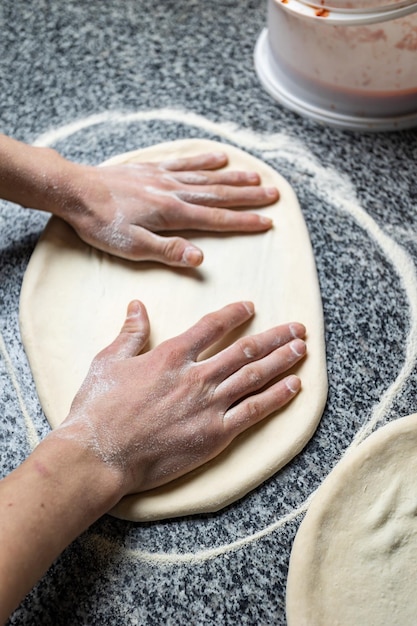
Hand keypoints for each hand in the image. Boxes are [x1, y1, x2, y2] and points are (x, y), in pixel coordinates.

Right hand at [56, 300, 305, 497]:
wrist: (100, 454)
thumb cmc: (99, 408)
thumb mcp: (109, 361)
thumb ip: (130, 332)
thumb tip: (137, 305)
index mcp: (172, 355)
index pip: (212, 325)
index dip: (235, 313)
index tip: (250, 307)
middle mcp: (197, 376)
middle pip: (246, 349)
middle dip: (276, 336)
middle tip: (298, 328)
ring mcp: (209, 405)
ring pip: (256, 376)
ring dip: (283, 361)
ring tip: (303, 349)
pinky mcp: (215, 434)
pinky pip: (254, 411)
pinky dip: (277, 397)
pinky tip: (295, 386)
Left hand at [65, 152, 277, 265]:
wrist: (76, 191)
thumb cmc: (102, 224)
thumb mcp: (131, 247)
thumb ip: (167, 252)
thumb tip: (200, 258)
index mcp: (172, 214)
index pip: (216, 220)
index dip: (243, 222)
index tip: (267, 222)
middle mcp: (174, 192)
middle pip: (219, 195)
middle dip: (248, 197)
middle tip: (273, 195)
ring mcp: (164, 177)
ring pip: (206, 177)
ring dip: (233, 178)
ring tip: (256, 178)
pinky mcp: (152, 168)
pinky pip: (184, 162)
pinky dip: (204, 159)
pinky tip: (219, 157)